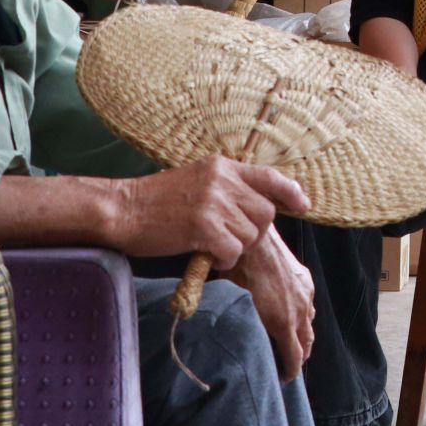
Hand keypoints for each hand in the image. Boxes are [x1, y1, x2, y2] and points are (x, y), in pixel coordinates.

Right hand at [113, 156, 309, 268]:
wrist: (122, 210)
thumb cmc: (157, 202)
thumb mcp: (197, 180)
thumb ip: (227, 188)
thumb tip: (259, 207)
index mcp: (222, 167)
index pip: (268, 177)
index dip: (290, 192)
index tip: (303, 205)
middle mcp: (222, 180)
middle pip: (265, 213)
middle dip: (252, 231)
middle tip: (228, 236)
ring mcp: (214, 203)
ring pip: (250, 234)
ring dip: (235, 246)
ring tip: (210, 243)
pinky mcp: (204, 226)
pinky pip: (233, 250)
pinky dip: (224, 258)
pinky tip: (206, 254)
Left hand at [224, 227, 314, 381]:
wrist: (253, 240)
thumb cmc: (239, 274)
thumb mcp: (238, 308)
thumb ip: (248, 330)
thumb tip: (245, 345)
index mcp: (284, 323)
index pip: (295, 357)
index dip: (290, 372)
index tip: (283, 379)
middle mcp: (300, 310)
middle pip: (307, 343)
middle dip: (300, 357)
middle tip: (289, 365)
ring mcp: (306, 294)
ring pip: (310, 323)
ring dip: (303, 337)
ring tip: (292, 342)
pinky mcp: (305, 279)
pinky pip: (309, 304)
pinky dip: (304, 316)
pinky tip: (294, 315)